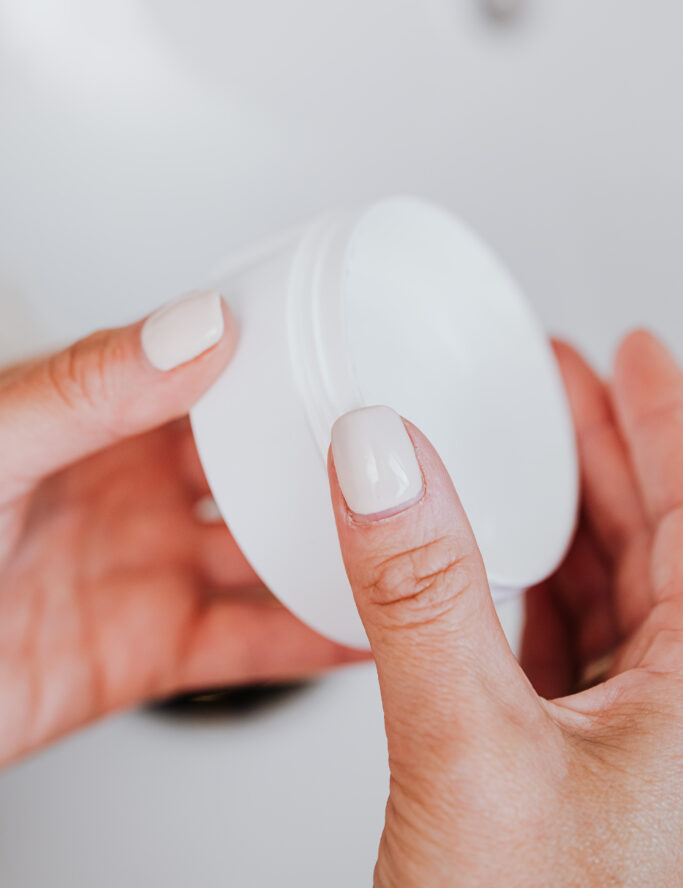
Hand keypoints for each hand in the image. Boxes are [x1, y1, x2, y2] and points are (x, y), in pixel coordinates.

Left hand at [0, 291, 357, 766]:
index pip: (210, 375)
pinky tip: (362, 629)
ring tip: (410, 531)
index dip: (280, 362)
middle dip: (322, 455)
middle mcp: (129, 490)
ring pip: (264, 555)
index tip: (354, 350)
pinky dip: (309, 643)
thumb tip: (194, 329)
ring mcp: (143, 570)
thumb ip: (90, 387)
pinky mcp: (146, 651)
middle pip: (253, 465)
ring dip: (332, 547)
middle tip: (403, 446)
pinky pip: (246, 644)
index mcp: (95, 419)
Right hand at [328, 331, 682, 886]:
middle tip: (556, 382)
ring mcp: (635, 752)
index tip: (628, 350)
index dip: (663, 417)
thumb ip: (421, 595)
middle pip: (655, 543)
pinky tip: (486, 563)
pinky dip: (522, 594)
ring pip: (607, 595)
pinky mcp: (575, 779)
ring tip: (516, 454)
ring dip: (561, 519)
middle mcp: (682, 720)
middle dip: (603, 452)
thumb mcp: (469, 757)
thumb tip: (383, 459)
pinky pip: (561, 652)